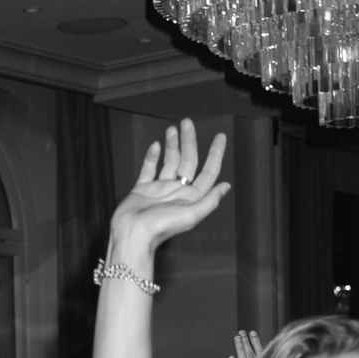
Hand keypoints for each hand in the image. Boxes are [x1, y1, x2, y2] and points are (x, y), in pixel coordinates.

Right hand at [107, 119, 229, 254]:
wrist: (133, 234)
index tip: (219, 137)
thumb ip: (210, 200)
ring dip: (172, 145)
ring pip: (169, 161)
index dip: (215, 154)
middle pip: (187, 161)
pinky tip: (155, 146)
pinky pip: (148, 169)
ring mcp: (160, 189)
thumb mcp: (191, 215)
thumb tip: (226, 186)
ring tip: (172, 129)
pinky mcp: (142, 189)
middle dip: (189, 141)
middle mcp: (177, 191)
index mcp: (191, 198)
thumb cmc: (162, 227)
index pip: (208, 172)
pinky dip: (151, 157)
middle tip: (187, 123)